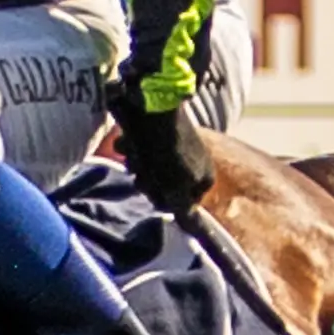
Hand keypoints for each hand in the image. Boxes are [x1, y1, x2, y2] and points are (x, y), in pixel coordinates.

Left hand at [106, 89, 214, 217]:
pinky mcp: (154, 134)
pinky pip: (139, 150)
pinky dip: (131, 147)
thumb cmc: (165, 153)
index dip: (164, 199)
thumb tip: (191, 227)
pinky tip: (129, 139)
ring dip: (136, 163)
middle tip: (142, 170)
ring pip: (147, 169)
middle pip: (161, 187)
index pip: (180, 205)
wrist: (151, 107)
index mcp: (204, 178)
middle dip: (147, 180)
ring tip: (134, 152)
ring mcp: (173, 147)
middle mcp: (192, 162)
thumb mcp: (175, 188)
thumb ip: (182, 209)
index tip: (157, 189)